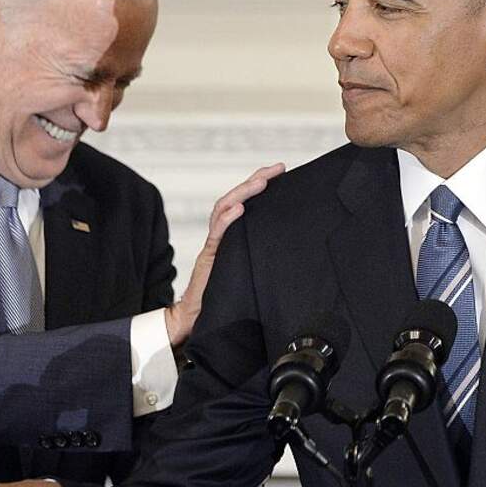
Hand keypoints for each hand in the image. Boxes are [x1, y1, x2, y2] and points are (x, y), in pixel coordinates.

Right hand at [164, 163, 285, 346]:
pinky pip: (216, 235)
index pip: (243, 200)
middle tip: (277, 168)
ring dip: (243, 193)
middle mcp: (220, 235)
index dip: (259, 183)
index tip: (281, 171)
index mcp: (231, 235)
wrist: (195, 318)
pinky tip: (239, 208)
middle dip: (256, 179)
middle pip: (234, 198)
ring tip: (261, 181)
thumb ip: (258, 253)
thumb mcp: (247, 268)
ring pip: (223, 209)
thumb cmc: (223, 296)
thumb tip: (289, 243)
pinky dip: (227, 219)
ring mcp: (213, 245)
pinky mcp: (208, 259)